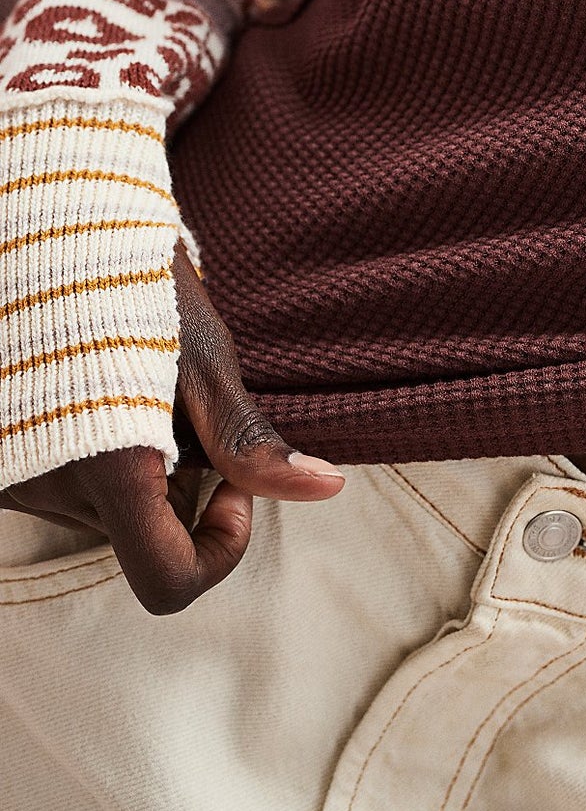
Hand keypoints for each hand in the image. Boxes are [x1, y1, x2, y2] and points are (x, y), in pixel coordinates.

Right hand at [0, 242, 343, 612]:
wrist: (45, 230)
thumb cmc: (132, 283)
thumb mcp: (203, 359)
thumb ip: (249, 441)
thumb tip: (329, 490)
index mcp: (107, 465)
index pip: (167, 581)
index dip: (220, 548)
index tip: (232, 485)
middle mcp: (46, 486)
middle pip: (142, 536)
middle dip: (181, 485)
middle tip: (181, 403)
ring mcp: (11, 479)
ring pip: (106, 511)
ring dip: (138, 467)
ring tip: (134, 382)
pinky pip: (65, 486)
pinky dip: (96, 455)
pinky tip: (100, 389)